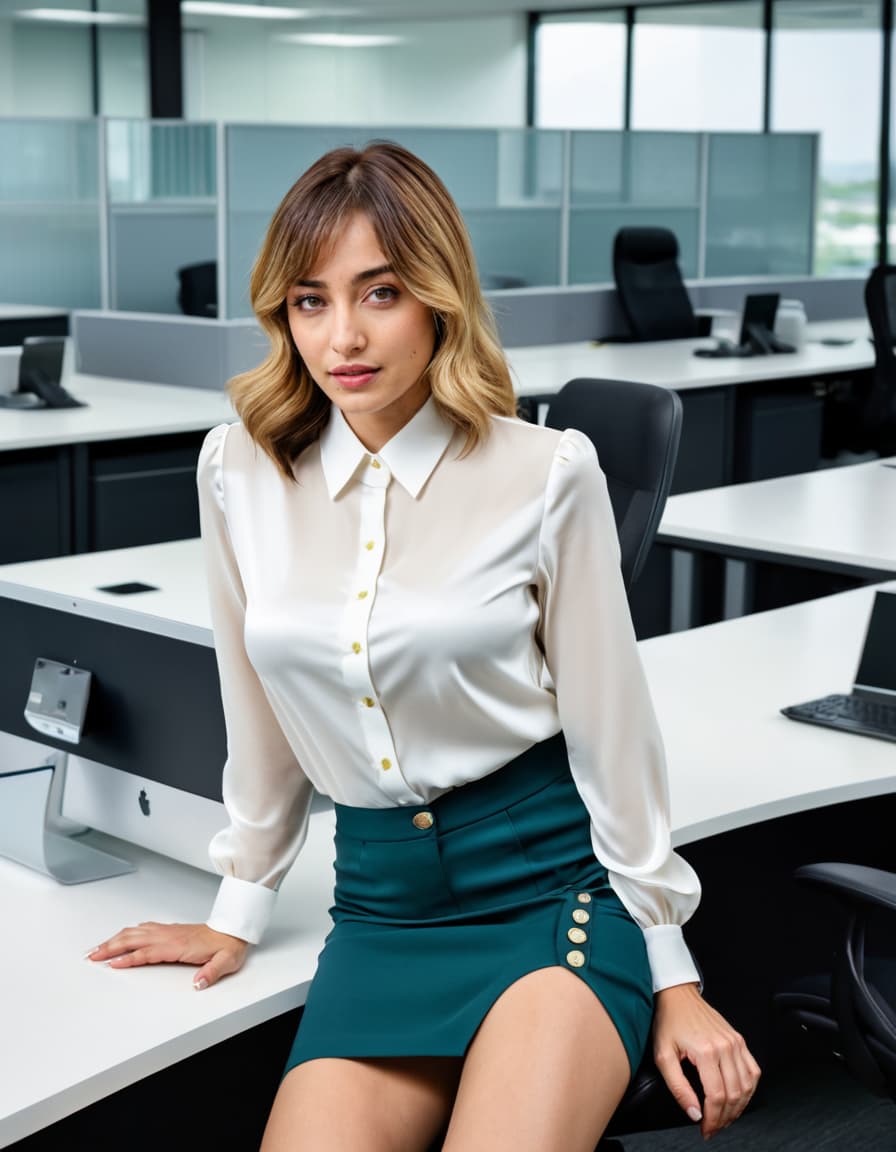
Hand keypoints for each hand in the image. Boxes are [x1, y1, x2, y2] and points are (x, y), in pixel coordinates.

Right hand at [86, 921, 249, 990]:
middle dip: (110, 947)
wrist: (233, 930)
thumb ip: (212, 972)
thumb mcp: (226, 962)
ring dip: (115, 938)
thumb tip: (199, 984)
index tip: (112, 964)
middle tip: (92, 956)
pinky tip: (121, 936)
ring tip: (98, 947)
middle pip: (134, 939)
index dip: (129, 958)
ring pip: (135, 932)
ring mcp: (168, 931)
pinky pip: (143, 928)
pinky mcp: (169, 930)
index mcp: (178, 945)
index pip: (147, 952)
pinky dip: (128, 932)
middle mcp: (170, 935)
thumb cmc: (228, 946)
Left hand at [652, 982, 760, 1139]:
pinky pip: (753, 1071)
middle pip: (734, 1095)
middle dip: (725, 1118)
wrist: (678, 996)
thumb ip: (678, 1088)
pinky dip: (749, 1089)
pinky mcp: (739, 1040)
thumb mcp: (663, 1056)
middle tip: (714, 1127)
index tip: (706, 1130)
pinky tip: (739, 1097)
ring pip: (747, 1086)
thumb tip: (694, 1114)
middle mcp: (725, 1046)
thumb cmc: (669, 1022)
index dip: (713, 1119)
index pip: (716, 1097)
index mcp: (706, 1051)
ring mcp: (735, 1042)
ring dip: (739, 1107)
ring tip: (725, 1117)